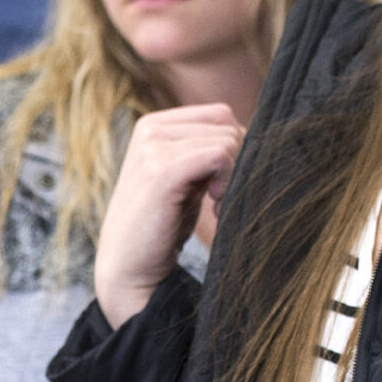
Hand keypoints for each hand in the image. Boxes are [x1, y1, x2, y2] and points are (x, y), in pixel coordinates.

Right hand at [92, 104, 243, 327]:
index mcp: (153, 125)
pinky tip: (216, 208)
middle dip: (236, 161)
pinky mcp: (162, 170)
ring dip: (233, 175)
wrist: (128, 267)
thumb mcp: (184, 178)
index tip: (221, 183)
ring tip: (215, 205)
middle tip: (220, 199)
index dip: (234, 147)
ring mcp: (153, 147)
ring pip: (228, 140)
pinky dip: (228, 182)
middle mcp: (150, 128)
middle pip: (227, 125)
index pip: (220, 114)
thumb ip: (205, 150)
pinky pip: (220, 155)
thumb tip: (254, 135)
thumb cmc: (160, 225)